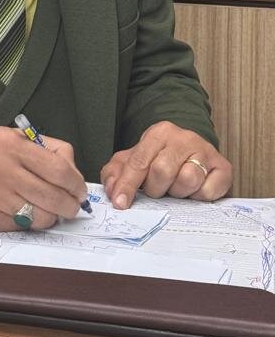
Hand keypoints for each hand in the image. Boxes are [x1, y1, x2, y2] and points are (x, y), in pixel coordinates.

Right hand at [0, 126, 88, 232]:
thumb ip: (39, 147)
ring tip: (45, 210)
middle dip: (69, 206)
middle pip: (54, 196)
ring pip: (40, 217)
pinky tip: (18, 212)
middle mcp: (1, 168)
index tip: (79, 190)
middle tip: (71, 207)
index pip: (58, 168)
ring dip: (49, 217)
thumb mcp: (3, 135)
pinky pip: (18, 226)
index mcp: (9, 144)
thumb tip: (71, 169)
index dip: (76, 183)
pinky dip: (24, 223)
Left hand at [100, 121, 232, 208]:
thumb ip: (116, 173)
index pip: (139, 161)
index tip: (121, 203)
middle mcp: (184, 138)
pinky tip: (194, 190)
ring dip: (178, 192)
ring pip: (187, 180)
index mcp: (159, 133)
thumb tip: (113, 191)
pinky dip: (199, 196)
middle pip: (162, 171)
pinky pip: (208, 191)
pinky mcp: (224, 168)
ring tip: (176, 187)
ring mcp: (206, 151)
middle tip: (157, 190)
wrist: (193, 153)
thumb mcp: (134, 161)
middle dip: (155, 188)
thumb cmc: (160, 159)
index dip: (128, 185)